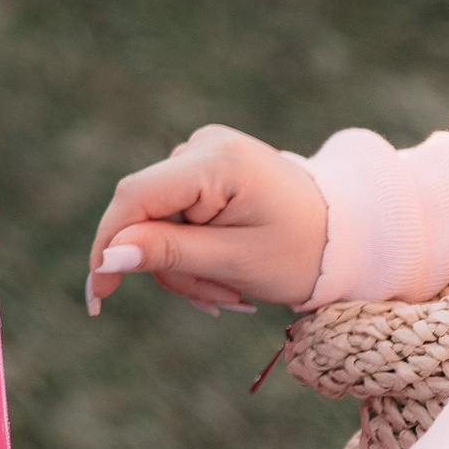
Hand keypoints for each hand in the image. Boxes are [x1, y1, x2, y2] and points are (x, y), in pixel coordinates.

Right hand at [85, 124, 328, 315]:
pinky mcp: (205, 168)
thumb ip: (169, 254)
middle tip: (218, 304)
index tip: (98, 294)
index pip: (137, 197)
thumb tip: (108, 255)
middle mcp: (203, 144)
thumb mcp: (237, 262)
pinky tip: (224, 272)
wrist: (350, 235)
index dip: (110, 242)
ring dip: (186, 266)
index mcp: (216, 160)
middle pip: (146, 214)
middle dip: (170, 267)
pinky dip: (192, 250)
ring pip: (158, 220)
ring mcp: (203, 153)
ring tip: (233, 293)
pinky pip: (175, 214)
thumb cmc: (304, 251)